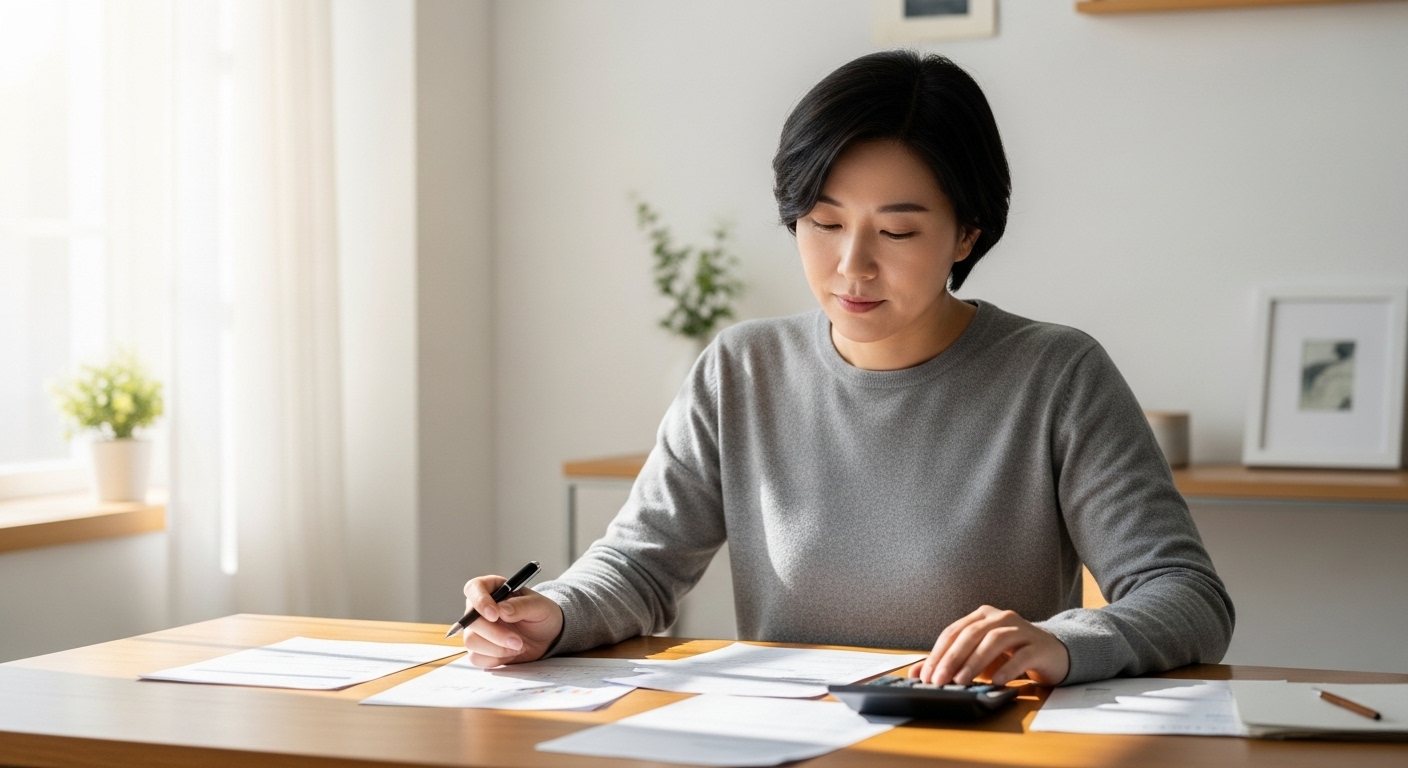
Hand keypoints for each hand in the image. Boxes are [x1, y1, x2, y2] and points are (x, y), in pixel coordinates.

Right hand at [461, 575, 563, 666]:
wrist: (547, 637)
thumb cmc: (542, 615)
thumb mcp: (540, 606)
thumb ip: (522, 605)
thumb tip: (502, 609)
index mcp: (492, 589)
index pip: (474, 588)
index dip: (480, 601)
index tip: (495, 614)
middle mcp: (480, 609)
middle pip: (470, 620)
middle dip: (495, 634)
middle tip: (517, 641)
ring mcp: (478, 630)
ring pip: (471, 641)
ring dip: (496, 648)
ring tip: (518, 646)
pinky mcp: (480, 649)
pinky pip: (476, 657)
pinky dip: (495, 659)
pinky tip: (510, 653)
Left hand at [909, 605, 1069, 686]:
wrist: (1053, 654)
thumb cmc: (1010, 655)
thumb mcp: (978, 658)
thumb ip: (950, 662)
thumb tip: (917, 673)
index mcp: (982, 616)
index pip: (953, 631)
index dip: (938, 653)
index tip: (926, 676)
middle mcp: (1000, 617)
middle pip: (971, 634)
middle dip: (952, 658)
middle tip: (939, 680)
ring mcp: (1021, 629)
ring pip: (994, 640)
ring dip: (975, 662)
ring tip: (962, 681)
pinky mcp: (1039, 646)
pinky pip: (1022, 656)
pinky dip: (1007, 668)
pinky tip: (996, 681)